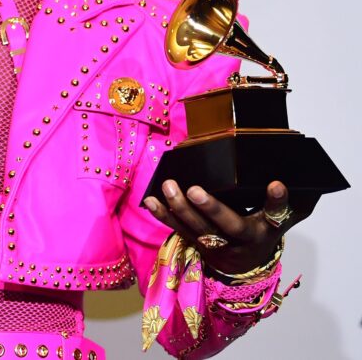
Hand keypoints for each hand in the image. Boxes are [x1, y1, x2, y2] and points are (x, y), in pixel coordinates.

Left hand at [143, 179, 312, 275]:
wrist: (244, 268)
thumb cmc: (260, 234)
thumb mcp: (278, 222)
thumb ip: (285, 204)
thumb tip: (298, 179)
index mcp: (263, 230)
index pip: (274, 215)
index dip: (276, 201)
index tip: (276, 184)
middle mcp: (239, 239)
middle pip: (226, 225)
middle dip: (210, 208)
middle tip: (195, 189)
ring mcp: (214, 244)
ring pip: (196, 228)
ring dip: (179, 208)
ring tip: (168, 186)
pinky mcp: (195, 243)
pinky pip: (177, 229)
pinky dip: (162, 215)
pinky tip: (149, 200)